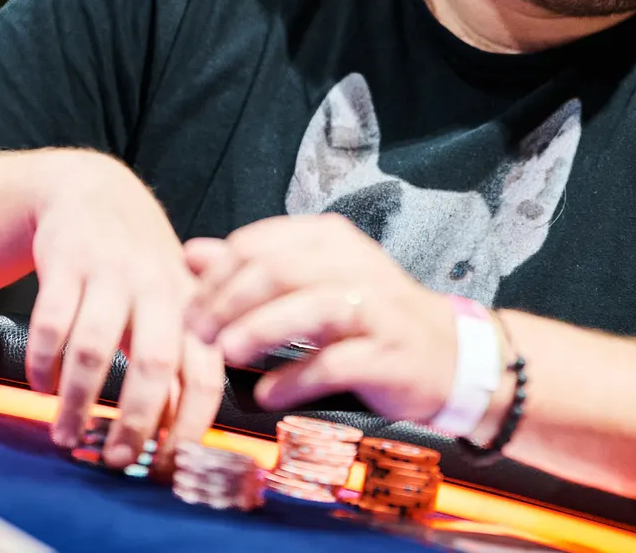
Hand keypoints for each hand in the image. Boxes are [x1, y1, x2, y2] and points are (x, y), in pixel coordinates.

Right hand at [24, 150, 223, 471]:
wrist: (89, 193)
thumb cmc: (137, 267)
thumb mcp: (171, 305)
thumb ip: (177, 363)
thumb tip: (175, 437)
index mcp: (192, 305)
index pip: (206, 372)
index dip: (191, 423)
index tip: (170, 463)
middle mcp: (157, 287)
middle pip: (153, 364)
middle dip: (135, 420)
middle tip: (116, 460)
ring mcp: (111, 274)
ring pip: (94, 350)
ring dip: (78, 401)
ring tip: (67, 436)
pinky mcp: (65, 264)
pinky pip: (51, 324)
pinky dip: (43, 363)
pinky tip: (41, 385)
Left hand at [183, 213, 456, 421]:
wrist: (445, 353)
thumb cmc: (367, 316)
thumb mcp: (311, 281)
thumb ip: (252, 266)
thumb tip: (190, 253)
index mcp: (330, 240)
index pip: (260, 243)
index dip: (217, 274)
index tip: (189, 306)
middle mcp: (355, 265)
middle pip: (280, 270)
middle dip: (229, 300)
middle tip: (196, 331)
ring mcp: (376, 309)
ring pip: (312, 307)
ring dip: (261, 329)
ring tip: (225, 353)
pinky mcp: (388, 353)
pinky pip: (337, 362)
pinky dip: (297, 378)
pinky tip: (268, 395)